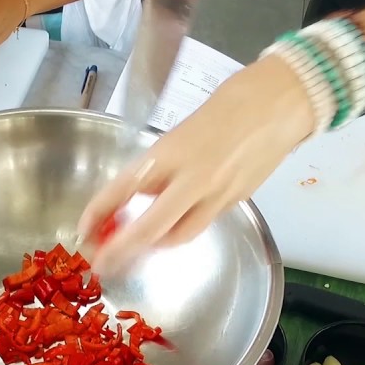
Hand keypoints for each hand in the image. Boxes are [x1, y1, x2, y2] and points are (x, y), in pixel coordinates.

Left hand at [78, 56, 314, 274]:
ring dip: (154, 245)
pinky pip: (203, 222)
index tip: (83, 231)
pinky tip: (174, 225)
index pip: (121, 189)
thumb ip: (160, 165)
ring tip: (138, 246)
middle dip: (122, 251)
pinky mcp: (238, 201)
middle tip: (103, 264)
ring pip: (178, 235)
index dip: (98, 214)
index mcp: (169, 152)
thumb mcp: (180, 131)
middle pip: (149, 228)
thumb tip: (138, 193)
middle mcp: (191, 178)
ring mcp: (217, 193)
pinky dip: (182, 229)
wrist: (281, 100)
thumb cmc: (230, 104)